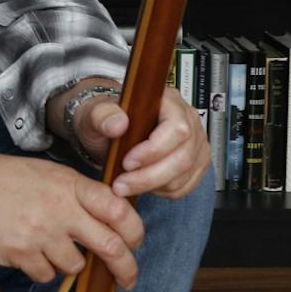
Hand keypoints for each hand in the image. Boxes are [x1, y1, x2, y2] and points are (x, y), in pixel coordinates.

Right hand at [0, 153, 145, 290]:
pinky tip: (26, 250)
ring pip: (75, 266)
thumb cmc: (2, 179)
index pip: (118, 209)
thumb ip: (78, 194)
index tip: (135, 243)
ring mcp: (39, 233)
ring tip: (47, 245)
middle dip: (125, 268)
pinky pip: (45, 275)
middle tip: (127, 279)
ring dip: (68, 263)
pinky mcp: (19, 253)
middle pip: (110, 246)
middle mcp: (59, 208)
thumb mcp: (47, 173)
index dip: (135, 231)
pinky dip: (41, 269)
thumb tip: (111, 219)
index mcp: (69, 184)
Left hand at [74, 87, 210, 201]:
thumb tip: (118, 124)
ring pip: (184, 174)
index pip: (176, 128)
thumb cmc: (107, 120)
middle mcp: (188, 120)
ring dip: (153, 186)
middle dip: (150, 176)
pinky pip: (185, 185)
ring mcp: (195, 142)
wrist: (112, 132)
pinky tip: (144, 184)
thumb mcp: (94, 113)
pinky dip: (162, 190)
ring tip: (128, 184)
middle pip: (183, 156)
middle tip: (121, 184)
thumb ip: (102, 115)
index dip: (154, 150)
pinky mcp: (196, 163)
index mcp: (169, 101)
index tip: (127, 162)